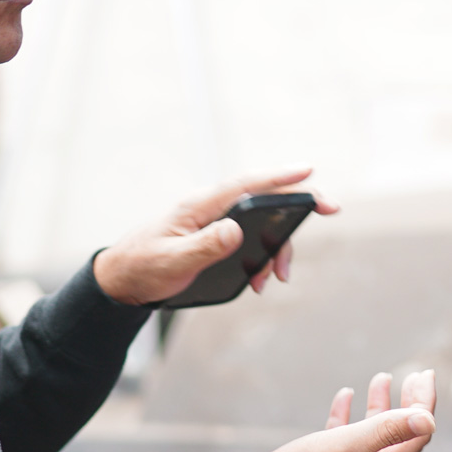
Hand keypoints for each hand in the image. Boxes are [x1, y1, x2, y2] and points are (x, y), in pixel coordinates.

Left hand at [92, 169, 338, 306]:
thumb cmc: (142, 268)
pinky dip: (262, 257)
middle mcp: (209, 209)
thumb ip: (204, 246)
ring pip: (259, 224)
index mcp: (198, 206)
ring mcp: (212, 222)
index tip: (308, 171)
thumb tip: (235, 230)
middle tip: (330, 209)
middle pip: (262, 201)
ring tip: (278, 277)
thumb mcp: (172, 262)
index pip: (245, 185)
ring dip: (277, 247)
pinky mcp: (214, 237)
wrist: (121, 280)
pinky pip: (249, 239)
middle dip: (296, 208)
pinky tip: (261, 280)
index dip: (278, 176)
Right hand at [255, 371, 436, 451]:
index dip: (424, 402)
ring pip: (373, 432)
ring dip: (381, 404)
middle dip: (411, 402)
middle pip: (401, 432)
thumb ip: (387, 431)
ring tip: (383, 377)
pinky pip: (344, 434)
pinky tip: (344, 395)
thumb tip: (429, 419)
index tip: (425, 374)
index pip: (417, 433)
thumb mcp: (349, 446)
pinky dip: (348, 412)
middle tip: (416, 375)